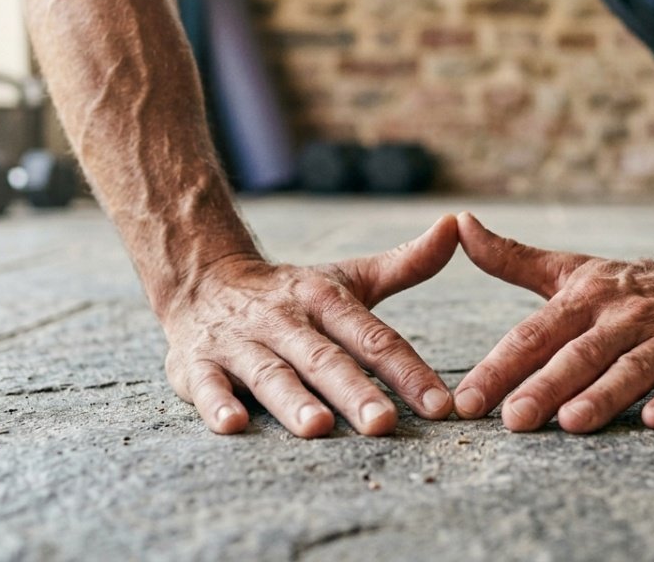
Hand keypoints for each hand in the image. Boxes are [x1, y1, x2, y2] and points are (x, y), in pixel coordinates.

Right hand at [163, 215, 458, 437]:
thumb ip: (405, 262)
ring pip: (270, 373)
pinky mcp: (198, 364)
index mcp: (323, 300)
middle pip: (324, 358)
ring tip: (318, 427)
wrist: (200, 281)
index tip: (440, 405)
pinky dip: (217, 404)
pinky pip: (207, 386)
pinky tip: (232, 425)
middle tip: (384, 424)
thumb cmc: (290, 296)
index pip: (372, 337)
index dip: (407, 370)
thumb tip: (455, 226)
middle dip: (354, 391)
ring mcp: (239, 342)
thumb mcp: (346, 278)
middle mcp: (284, 320)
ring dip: (293, 400)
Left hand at [452, 213, 653, 432]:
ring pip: (632, 369)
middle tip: (513, 420)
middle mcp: (625, 317)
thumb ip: (511, 258)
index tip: (467, 400)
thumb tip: (458, 224)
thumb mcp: (571, 271)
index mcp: (587, 298)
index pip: (535, 335)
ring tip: (572, 422)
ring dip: (603, 395)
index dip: (500, 367)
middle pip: (580, 355)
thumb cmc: (629, 289)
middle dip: (545, 387)